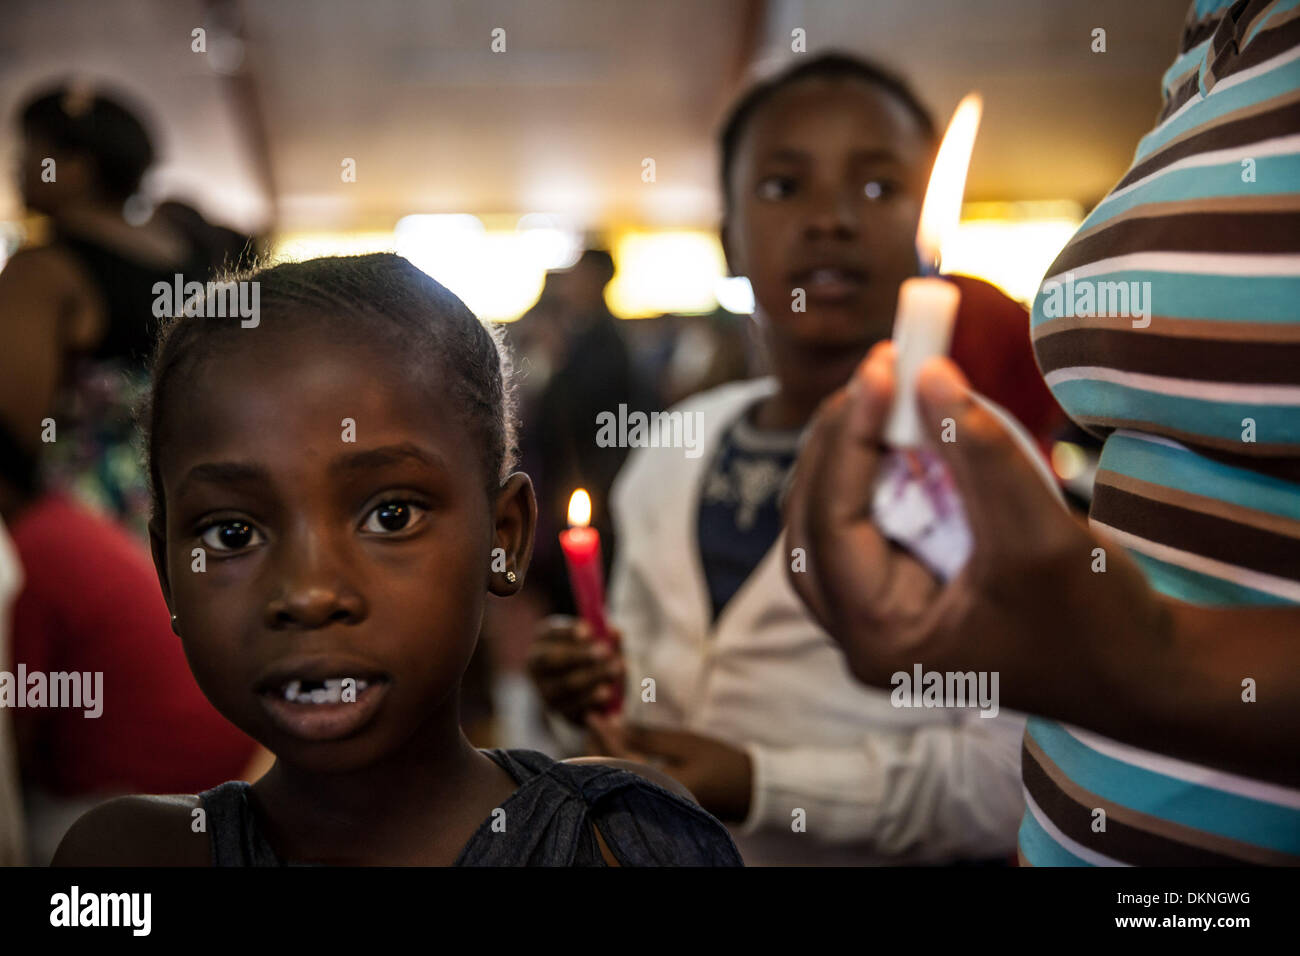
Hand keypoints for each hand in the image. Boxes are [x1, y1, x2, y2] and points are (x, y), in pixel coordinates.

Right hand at [526, 615, 623, 723]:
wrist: (585, 690)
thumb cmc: (589, 655)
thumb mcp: (597, 642)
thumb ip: (606, 637)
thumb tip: (616, 632)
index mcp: (543, 642)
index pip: (549, 633)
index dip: (567, 632)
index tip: (589, 631)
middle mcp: (537, 668)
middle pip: (553, 659)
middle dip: (580, 655)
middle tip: (605, 651)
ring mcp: (546, 692)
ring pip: (566, 685)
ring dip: (593, 677)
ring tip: (615, 669)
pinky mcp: (561, 712)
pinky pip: (575, 708)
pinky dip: (592, 700)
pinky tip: (608, 693)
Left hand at [588, 714, 752, 822]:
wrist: (747, 789)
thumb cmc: (719, 763)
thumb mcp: (686, 743)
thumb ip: (649, 738)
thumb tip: (615, 725)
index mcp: (659, 788)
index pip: (619, 761)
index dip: (603, 736)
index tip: (593, 715)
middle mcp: (652, 802)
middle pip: (612, 774)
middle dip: (598, 747)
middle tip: (593, 720)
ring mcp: (654, 806)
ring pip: (618, 780)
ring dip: (606, 756)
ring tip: (601, 732)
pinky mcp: (657, 804)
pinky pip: (628, 784)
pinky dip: (619, 765)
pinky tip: (617, 751)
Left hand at [783, 341, 1168, 719]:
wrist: (1139, 672)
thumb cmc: (1098, 622)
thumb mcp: (1040, 533)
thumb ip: (980, 453)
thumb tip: (926, 373)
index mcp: (881, 640)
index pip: (832, 524)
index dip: (848, 439)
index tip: (879, 367)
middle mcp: (863, 636)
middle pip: (812, 520)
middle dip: (839, 441)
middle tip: (880, 369)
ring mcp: (877, 618)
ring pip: (828, 520)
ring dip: (851, 453)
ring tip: (888, 390)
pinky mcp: (900, 595)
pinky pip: (862, 523)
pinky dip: (875, 473)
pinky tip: (904, 429)